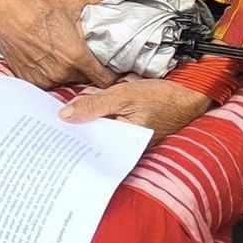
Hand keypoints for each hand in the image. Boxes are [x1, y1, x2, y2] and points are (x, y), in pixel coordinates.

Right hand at [0, 0, 114, 89]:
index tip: (112, 68)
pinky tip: (51, 57)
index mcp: (76, 56)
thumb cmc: (39, 6)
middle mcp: (62, 71)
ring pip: (68, 80)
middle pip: (87, 79)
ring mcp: (46, 78)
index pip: (105, 79)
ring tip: (68, 54)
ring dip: (71, 71)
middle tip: (89, 55)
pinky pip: (50, 81)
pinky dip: (53, 72)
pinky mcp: (32, 79)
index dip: (112, 74)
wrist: (7, 11)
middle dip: (90, 70)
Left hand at [60, 77, 210, 141]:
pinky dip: (98, 118)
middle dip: (76, 131)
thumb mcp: (124, 95)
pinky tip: (85, 109)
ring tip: (66, 116)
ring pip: (100, 132)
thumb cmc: (162, 97)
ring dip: (86, 122)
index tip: (52, 128)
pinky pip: (109, 126)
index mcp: (124, 144)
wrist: (190, 95)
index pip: (90, 143)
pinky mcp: (131, 129)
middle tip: (53, 123)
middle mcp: (125, 147)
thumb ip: (95, 104)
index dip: (71, 135)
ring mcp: (128, 139)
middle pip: (93, 140)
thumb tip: (65, 115)